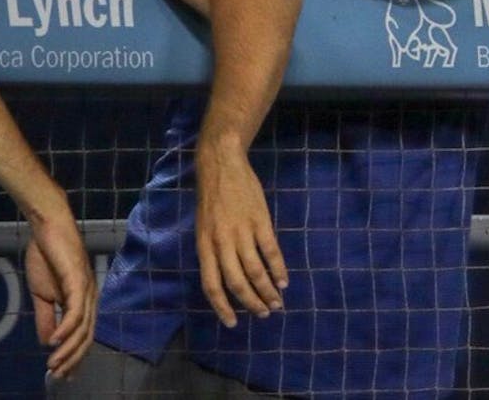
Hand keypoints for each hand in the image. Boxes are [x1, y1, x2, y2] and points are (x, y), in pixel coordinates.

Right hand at [24, 215, 95, 378]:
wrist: (47, 229)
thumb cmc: (47, 258)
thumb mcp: (43, 295)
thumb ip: (47, 318)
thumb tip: (48, 343)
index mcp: (83, 301)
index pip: (84, 335)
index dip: (75, 356)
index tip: (64, 375)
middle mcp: (90, 297)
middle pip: (87, 336)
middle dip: (73, 359)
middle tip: (58, 376)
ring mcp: (86, 288)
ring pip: (83, 327)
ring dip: (68, 349)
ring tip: (53, 364)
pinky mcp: (78, 279)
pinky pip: (75, 310)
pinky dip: (66, 328)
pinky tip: (54, 342)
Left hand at [194, 144, 286, 327]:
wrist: (222, 165)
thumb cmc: (212, 197)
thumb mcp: (204, 227)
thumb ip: (213, 251)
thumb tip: (227, 276)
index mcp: (205, 246)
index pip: (212, 285)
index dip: (222, 307)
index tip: (233, 323)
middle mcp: (222, 243)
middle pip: (237, 283)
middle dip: (251, 302)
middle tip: (264, 314)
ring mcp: (242, 232)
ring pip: (256, 271)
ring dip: (267, 290)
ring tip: (277, 302)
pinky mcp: (260, 221)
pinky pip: (271, 251)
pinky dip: (278, 268)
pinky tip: (284, 280)